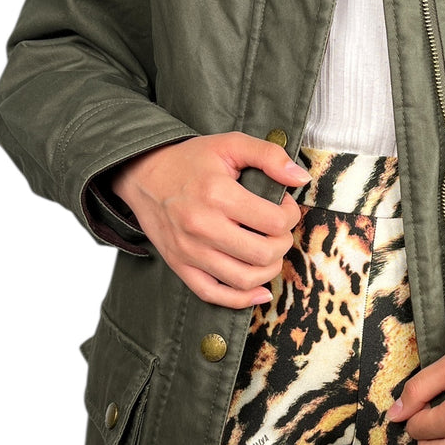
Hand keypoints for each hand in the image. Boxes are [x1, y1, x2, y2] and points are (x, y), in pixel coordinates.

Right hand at [110, 132, 308, 307]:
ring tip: (269, 252)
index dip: (290, 216)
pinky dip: (241, 299)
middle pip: (264, 253)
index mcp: (217, 194)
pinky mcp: (179, 266)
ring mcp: (189, 251)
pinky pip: (214, 295)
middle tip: (278, 230)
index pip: (274, 222)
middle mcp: (202, 226)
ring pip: (245, 279)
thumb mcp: (230, 144)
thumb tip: (301, 178)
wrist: (143, 175)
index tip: (283, 208)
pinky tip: (259, 291)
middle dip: (283, 243)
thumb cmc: (190, 160)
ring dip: (269, 270)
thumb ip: (269, 155)